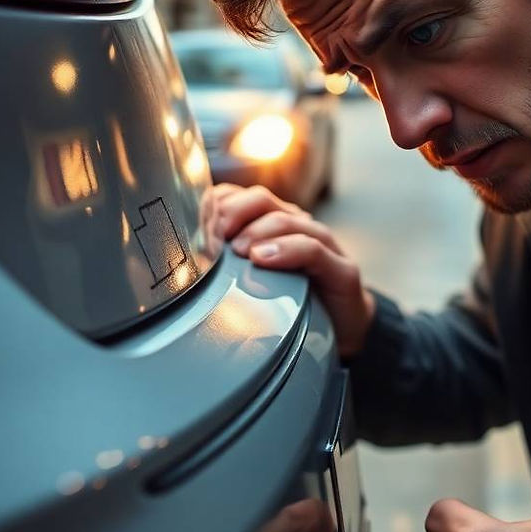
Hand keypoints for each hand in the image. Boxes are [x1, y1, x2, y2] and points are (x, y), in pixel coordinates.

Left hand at [211, 184, 375, 356]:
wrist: (345, 334)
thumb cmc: (293, 308)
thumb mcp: (250, 285)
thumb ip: (225, 268)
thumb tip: (185, 263)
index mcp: (272, 225)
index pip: (240, 197)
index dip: (215, 204)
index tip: (194, 223)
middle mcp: (297, 228)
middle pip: (261, 201)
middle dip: (232, 213)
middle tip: (212, 237)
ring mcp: (323, 245)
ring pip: (287, 219)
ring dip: (257, 231)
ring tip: (238, 251)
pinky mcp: (342, 270)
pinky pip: (314, 249)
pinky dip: (287, 249)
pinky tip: (264, 259)